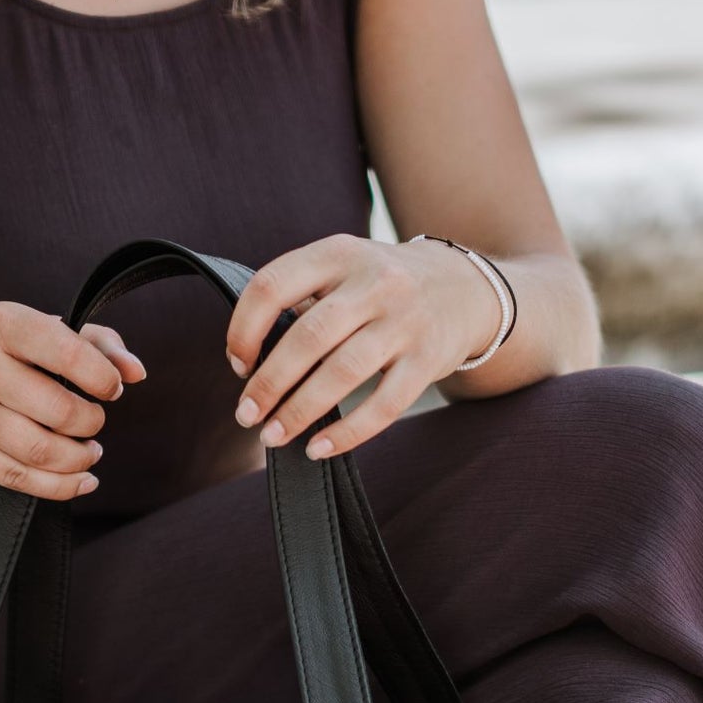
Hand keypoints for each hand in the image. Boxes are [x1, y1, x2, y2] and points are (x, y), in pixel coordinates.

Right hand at [0, 303, 144, 496]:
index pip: (67, 351)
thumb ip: (93, 342)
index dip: (102, 377)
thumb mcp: (32, 333)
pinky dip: (60, 486)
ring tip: (88, 453)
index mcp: (1, 323)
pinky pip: (19, 477)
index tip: (111, 389)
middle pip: (59, 410)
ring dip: (78, 459)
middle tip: (93, 424)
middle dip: (90, 424)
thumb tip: (136, 371)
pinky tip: (79, 480)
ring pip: (41, 450)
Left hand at [226, 233, 501, 459]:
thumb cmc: (381, 288)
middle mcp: (374, 282)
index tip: (239, 364)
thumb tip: (250, 362)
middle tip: (247, 416)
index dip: (245, 329)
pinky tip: (318, 448)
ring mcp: (404, 321)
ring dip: (300, 411)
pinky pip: (383, 405)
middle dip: (268, 383)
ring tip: (272, 436)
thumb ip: (301, 300)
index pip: (273, 286)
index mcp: (338, 253)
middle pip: (308, 336)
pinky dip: (347, 433)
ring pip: (343, 372)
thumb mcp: (343, 269)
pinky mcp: (427, 360)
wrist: (464, 288)